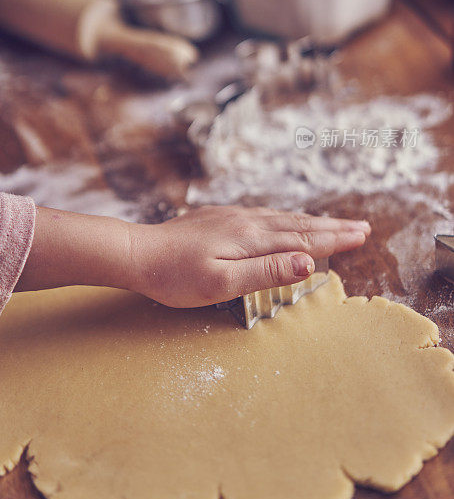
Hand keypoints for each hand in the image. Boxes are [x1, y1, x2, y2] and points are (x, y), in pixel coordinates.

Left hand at [129, 206, 369, 306]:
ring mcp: (231, 217)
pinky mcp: (219, 218)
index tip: (361, 236)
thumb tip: (308, 261)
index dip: (334, 239)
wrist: (136, 252)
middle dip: (331, 226)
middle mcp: (246, 222)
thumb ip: (266, 272)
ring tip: (333, 223)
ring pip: (281, 218)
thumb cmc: (175, 276)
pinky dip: (286, 219)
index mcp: (251, 238)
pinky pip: (264, 215)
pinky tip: (284, 221)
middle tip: (361, 227)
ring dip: (312, 221)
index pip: (303, 239)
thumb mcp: (221, 282)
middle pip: (298, 224)